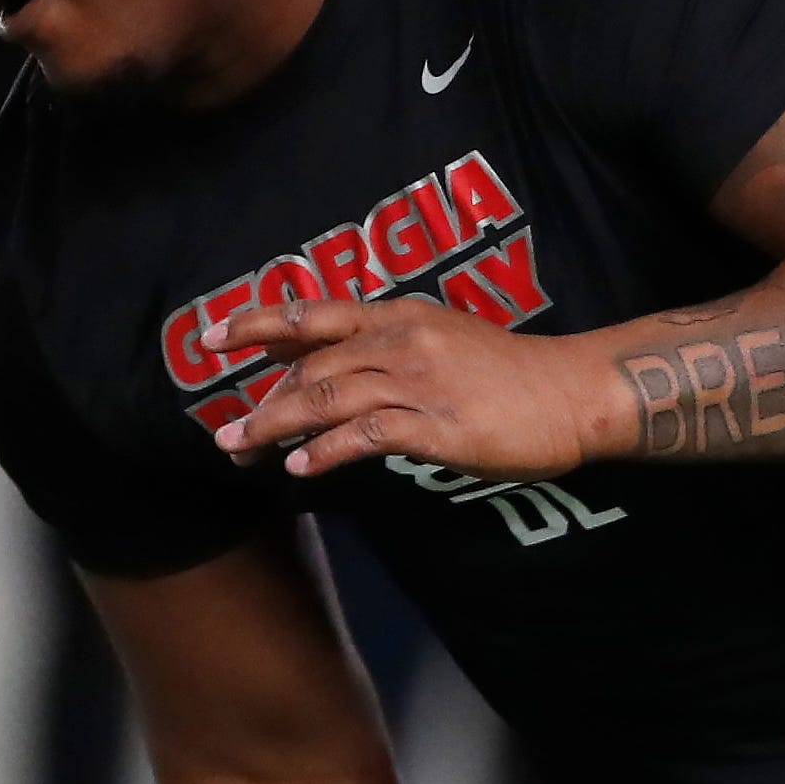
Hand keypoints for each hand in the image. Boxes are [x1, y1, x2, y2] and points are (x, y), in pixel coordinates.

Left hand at [211, 296, 629, 480]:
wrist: (572, 391)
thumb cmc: (511, 374)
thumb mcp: (443, 341)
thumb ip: (387, 349)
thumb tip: (333, 368)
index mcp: (400, 316)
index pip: (315, 315)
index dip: (258, 324)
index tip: (212, 338)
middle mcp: (400, 341)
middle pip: (310, 367)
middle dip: (261, 401)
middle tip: (225, 435)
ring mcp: (417, 382)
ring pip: (326, 399)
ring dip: (276, 426)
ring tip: (242, 451)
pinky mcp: (435, 425)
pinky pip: (366, 436)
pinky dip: (327, 451)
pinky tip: (301, 468)